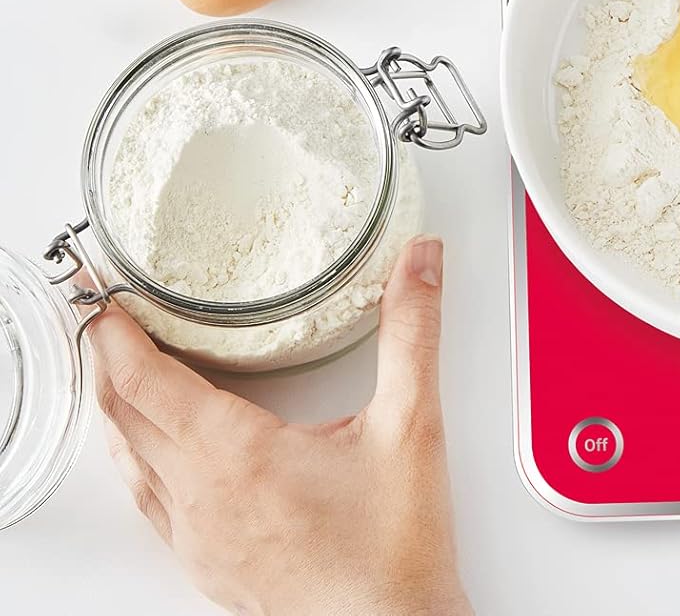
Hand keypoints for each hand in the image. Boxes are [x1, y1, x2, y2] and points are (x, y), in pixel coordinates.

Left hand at [88, 236, 472, 615]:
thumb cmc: (394, 547)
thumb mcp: (411, 423)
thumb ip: (413, 332)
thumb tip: (418, 264)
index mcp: (236, 455)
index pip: (146, 384)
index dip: (119, 338)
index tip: (110, 305)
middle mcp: (201, 499)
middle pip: (124, 420)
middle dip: (110, 366)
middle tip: (110, 324)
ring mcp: (199, 539)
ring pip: (130, 465)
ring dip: (120, 414)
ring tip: (125, 377)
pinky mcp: (209, 566)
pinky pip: (151, 505)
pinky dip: (140, 463)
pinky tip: (160, 457)